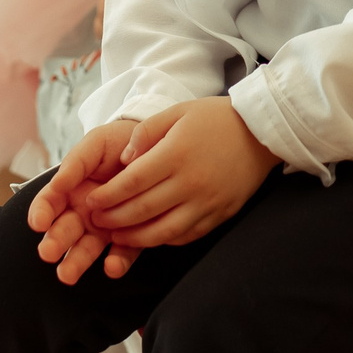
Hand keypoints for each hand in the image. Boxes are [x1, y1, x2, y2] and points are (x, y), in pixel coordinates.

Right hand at [30, 120, 143, 284]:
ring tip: (68, 274)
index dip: (41, 212)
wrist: (158, 145)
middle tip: (49, 253)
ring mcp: (106, 227)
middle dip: (55, 242)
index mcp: (70, 190)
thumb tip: (58, 182)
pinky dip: (117, 263)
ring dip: (77, 261)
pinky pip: (123, 253)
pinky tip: (112, 267)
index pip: (49, 203)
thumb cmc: (121, 143)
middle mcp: (84, 212)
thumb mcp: (97, 143)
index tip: (38, 222)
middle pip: (64, 231)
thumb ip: (77, 161)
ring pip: (86, 248)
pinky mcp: (130, 237)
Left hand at [84, 98, 278, 260]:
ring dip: (134, 237)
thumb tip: (123, 161)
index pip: (132, 182)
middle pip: (142, 210)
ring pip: (163, 231)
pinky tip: (149, 235)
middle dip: (113, 220)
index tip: (91, 202)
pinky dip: (163, 240)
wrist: (261, 132)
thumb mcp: (177, 112)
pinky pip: (186, 236)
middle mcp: (191, 182)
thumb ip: (145, 133)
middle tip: (95, 222)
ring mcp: (207, 202)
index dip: (107, 196)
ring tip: (116, 236)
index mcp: (177, 154)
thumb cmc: (215, 119)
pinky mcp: (220, 215)